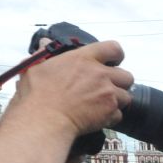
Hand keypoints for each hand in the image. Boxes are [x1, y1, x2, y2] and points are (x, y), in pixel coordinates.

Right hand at [10, 38, 131, 138]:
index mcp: (83, 59)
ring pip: (126, 97)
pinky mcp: (110, 112)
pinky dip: (111, 117)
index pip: (113, 48)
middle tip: (108, 87)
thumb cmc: (36, 94)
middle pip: (127, 76)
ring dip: (117, 101)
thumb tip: (45, 42)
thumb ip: (44, 54)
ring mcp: (108, 94)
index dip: (116, 55)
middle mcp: (100, 74)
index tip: (113, 61)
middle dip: (120, 82)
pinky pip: (119, 115)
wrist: (44, 120)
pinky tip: (98, 118)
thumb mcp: (35, 67)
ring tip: (102, 105)